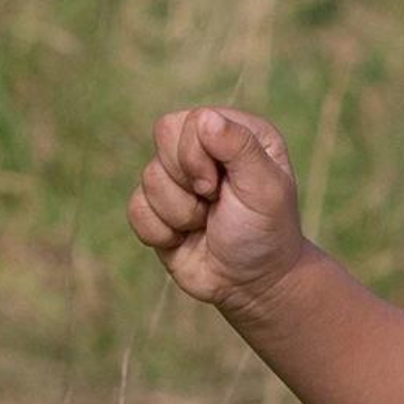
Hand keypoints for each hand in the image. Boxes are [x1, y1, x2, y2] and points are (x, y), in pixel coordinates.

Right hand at [127, 106, 306, 308]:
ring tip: (205, 224)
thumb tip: (205, 117)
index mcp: (235, 131)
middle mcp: (205, 148)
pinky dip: (161, 232)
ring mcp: (179, 178)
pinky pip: (136, 210)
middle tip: (213, 204)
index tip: (219, 188)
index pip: (190, 121)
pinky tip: (184, 240)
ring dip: (179, 213)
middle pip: (162, 138)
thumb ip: (240, 148)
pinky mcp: (158, 209)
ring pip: (148, 178)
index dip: (195, 156)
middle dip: (186, 183)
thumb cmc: (266, 233)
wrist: (253, 285)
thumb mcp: (265, 189)